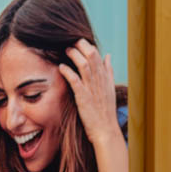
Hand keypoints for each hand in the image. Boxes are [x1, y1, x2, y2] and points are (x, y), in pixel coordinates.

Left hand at [60, 39, 126, 171]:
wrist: (106, 131)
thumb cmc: (105, 110)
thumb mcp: (109, 88)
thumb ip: (108, 71)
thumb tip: (108, 55)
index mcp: (105, 78)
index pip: (97, 55)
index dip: (86, 44)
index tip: (76, 40)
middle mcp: (99, 81)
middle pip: (91, 56)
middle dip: (80, 45)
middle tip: (68, 40)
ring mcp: (92, 89)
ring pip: (84, 65)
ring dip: (74, 55)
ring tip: (65, 49)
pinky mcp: (84, 98)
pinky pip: (76, 81)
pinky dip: (68, 72)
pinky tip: (61, 67)